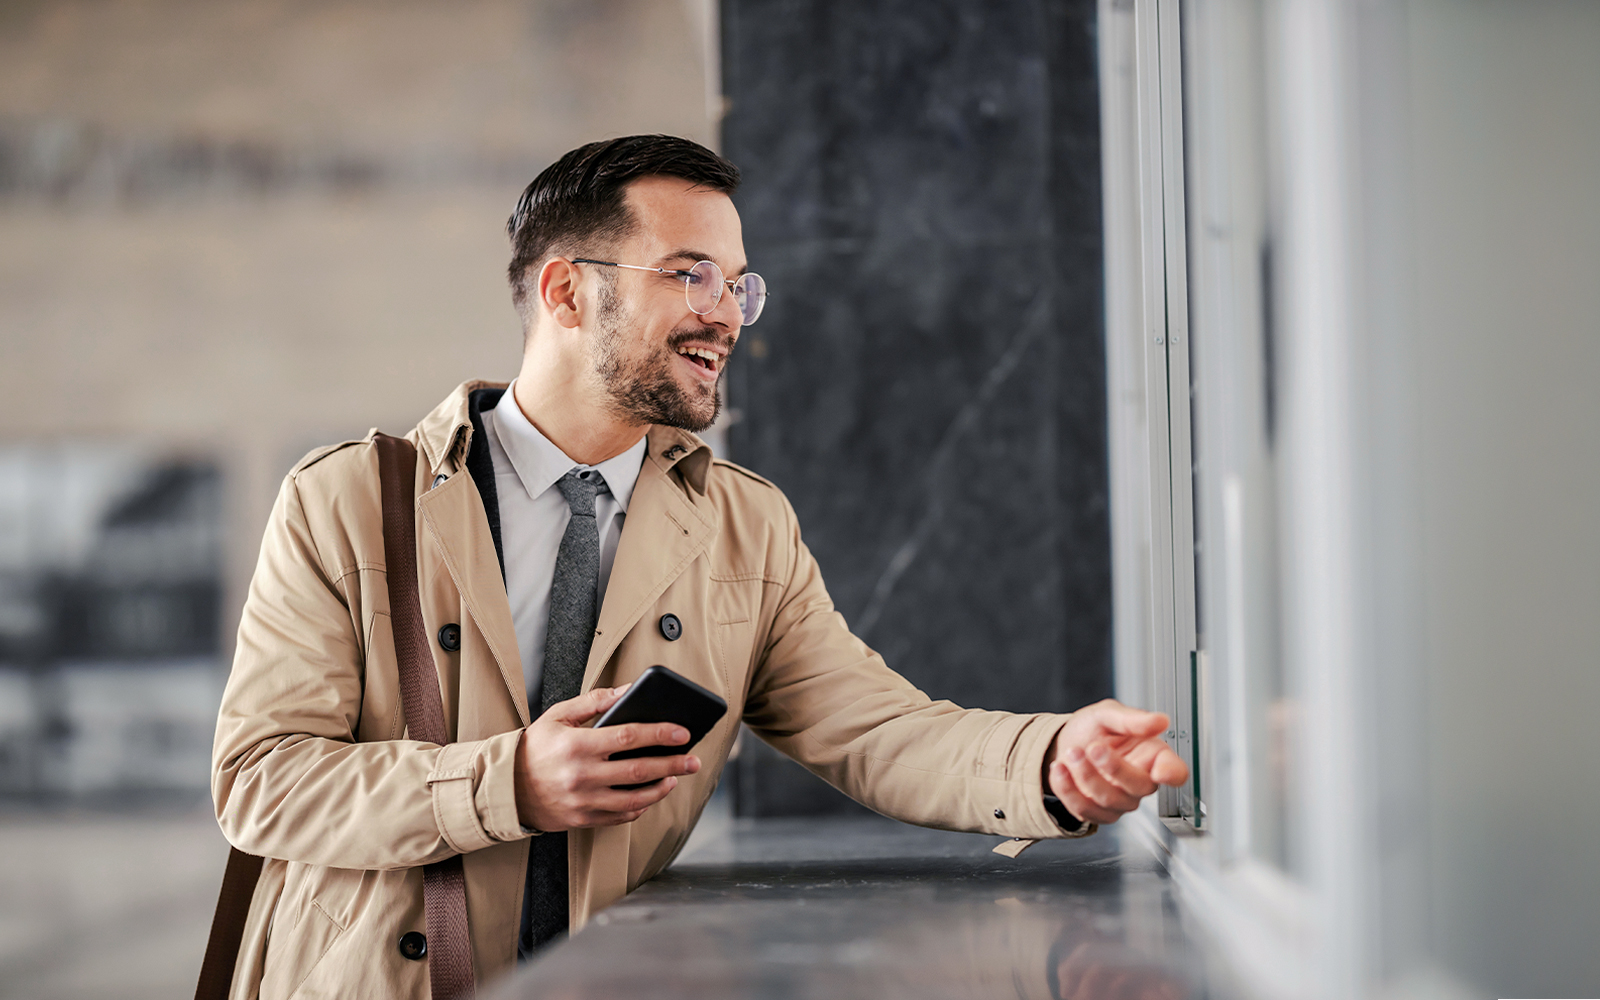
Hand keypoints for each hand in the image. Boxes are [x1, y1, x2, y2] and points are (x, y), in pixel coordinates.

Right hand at [514, 685, 700, 831]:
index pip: (629, 737)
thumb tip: (627, 690)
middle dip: (673, 764)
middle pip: (639, 770)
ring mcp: (583, 801)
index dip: (660, 734)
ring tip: (676, 777)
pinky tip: (651, 795)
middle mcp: (582, 775)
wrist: (504, 788)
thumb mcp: (558, 716)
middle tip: (694, 760)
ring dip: (661, 788)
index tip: (683, 732)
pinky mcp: (582, 819)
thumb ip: (594, 701)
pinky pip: (620, 816)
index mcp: (577, 745)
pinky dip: (640, 806)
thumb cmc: (534, 747)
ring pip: (635, 798)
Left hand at [1045, 699, 1188, 825]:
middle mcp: (1140, 781)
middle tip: (1094, 748)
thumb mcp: (1108, 714)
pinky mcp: (1097, 813)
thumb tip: (1160, 720)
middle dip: (1113, 768)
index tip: (1161, 771)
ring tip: (1072, 752)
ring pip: (1109, 800)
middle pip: (1139, 787)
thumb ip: (1131, 718)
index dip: (1172, 774)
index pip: (1175, 771)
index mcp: (1152, 755)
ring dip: (1085, 775)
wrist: (1065, 742)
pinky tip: (1060, 769)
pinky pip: (1085, 810)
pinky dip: (1067, 789)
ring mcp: (1121, 801)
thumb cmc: (1094, 729)